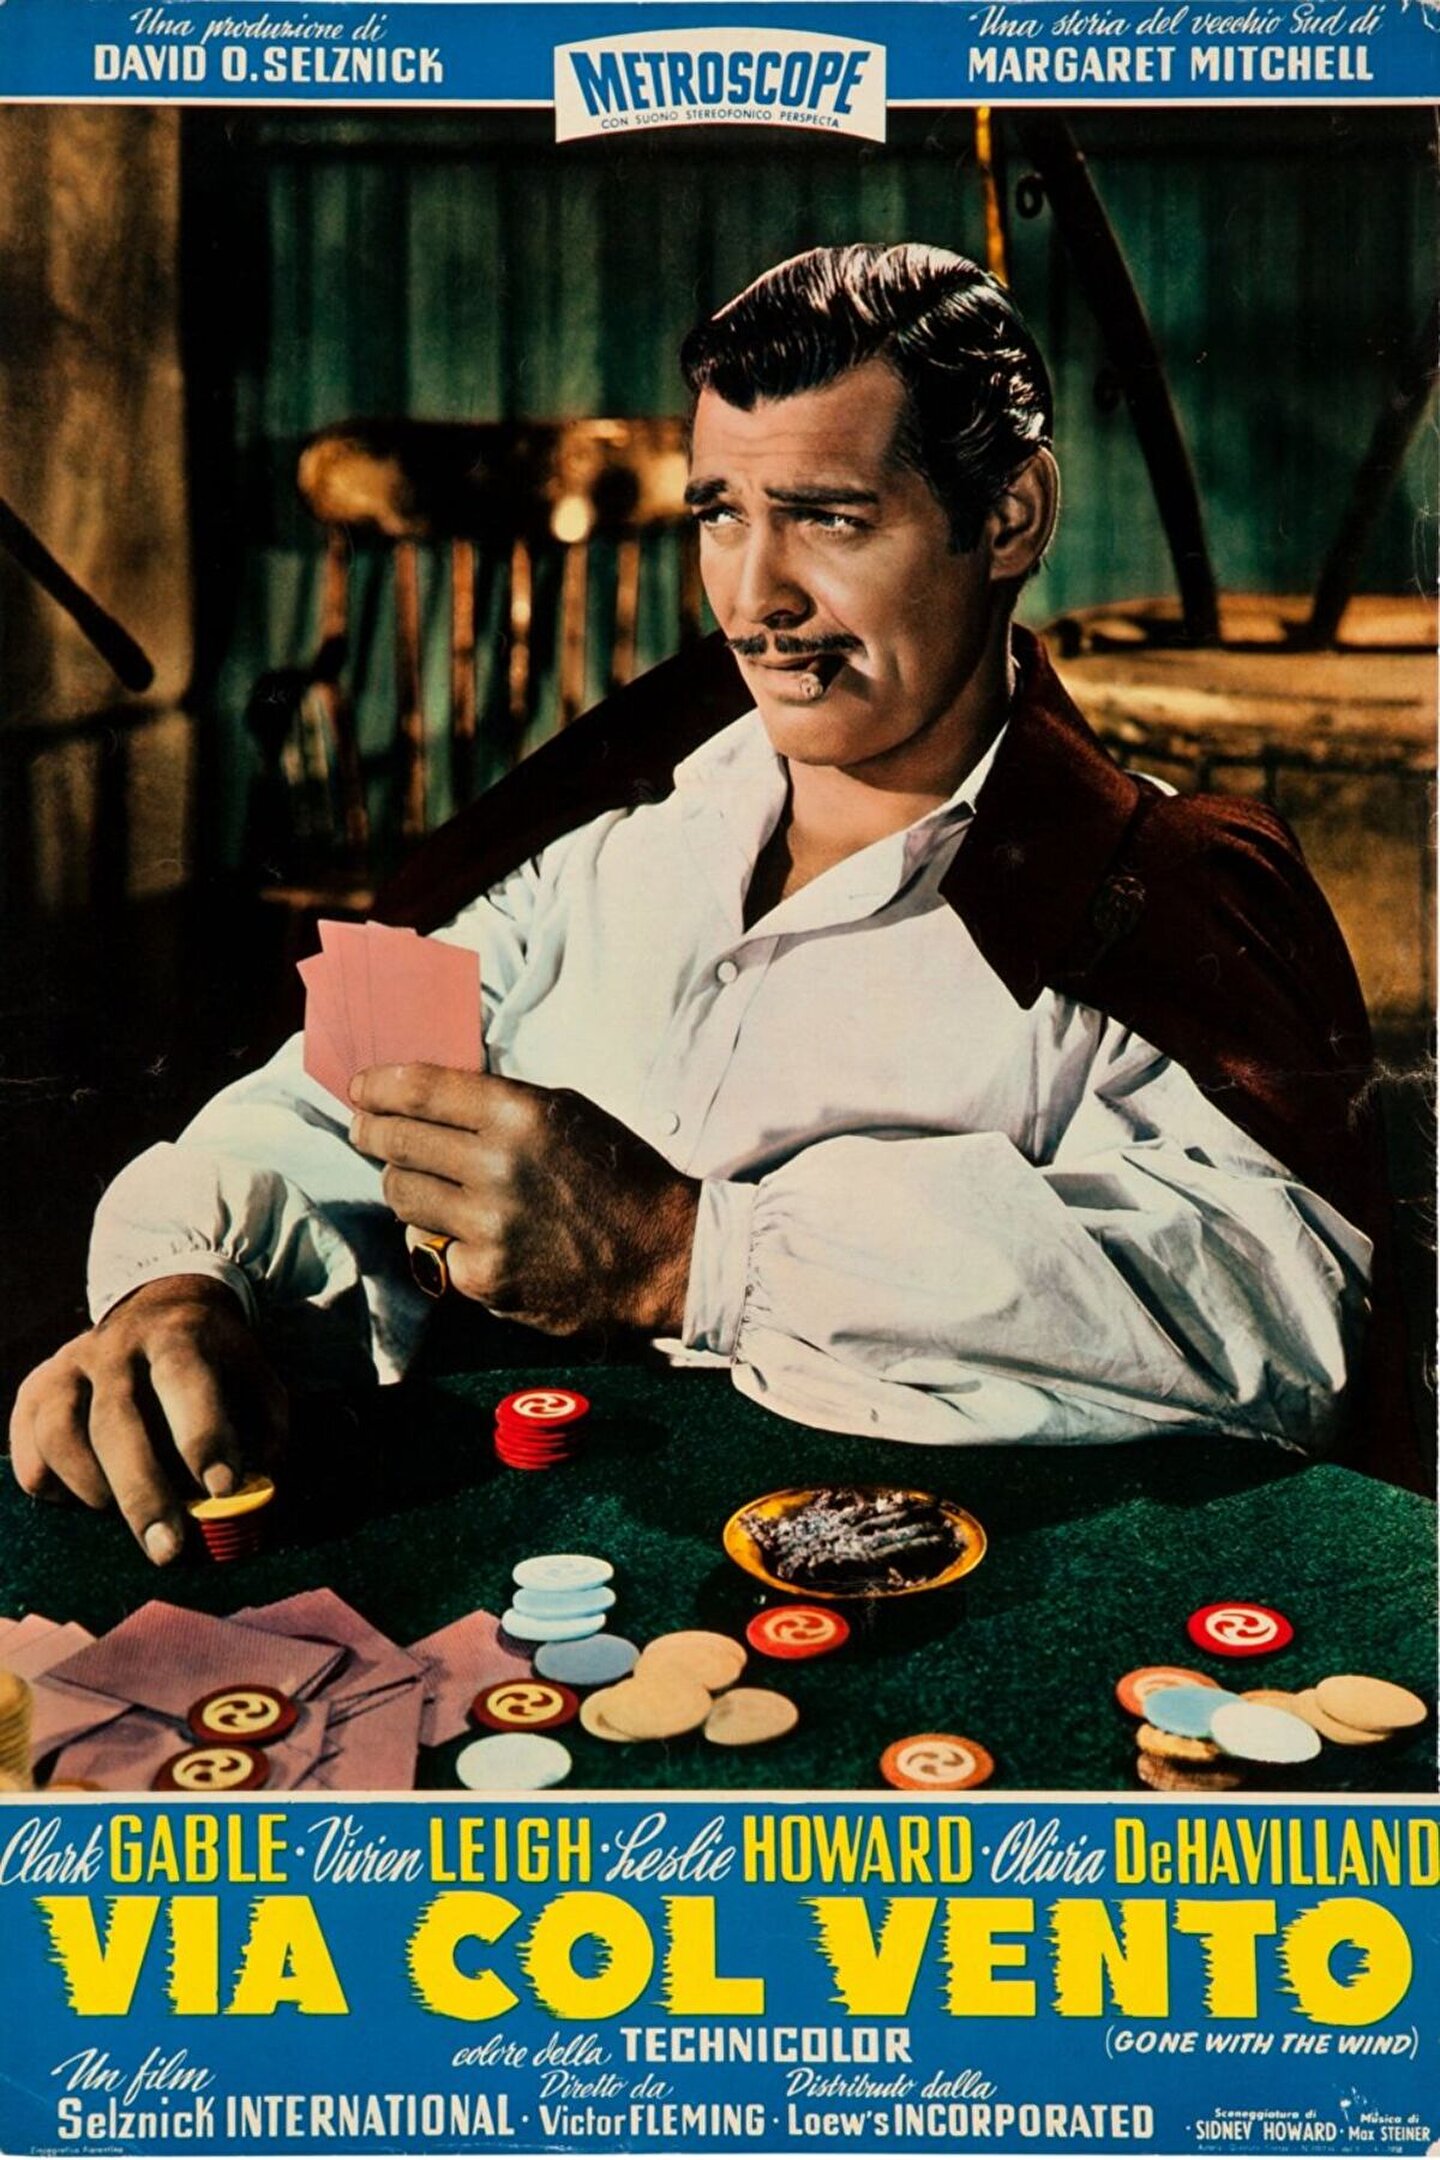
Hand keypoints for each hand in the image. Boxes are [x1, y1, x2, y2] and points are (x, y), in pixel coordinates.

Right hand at [8, 1276, 286, 1564]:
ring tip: (118, 1514)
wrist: (157, 1307)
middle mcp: (116, 1346)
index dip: (202, 1436)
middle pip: (116, 1421)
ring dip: (90, 1486)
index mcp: (177, 1336)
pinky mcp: (35, 1388)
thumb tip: (249, 1491)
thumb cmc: (214, 1364)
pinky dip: (52, 1485)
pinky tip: (82, 1498)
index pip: (184, 1381)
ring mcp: (69, 1365)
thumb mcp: (253, 1377)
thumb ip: (263, 1429)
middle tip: (167, 1549)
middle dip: (143, 1493)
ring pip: (61, 1432)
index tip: (222, 1489)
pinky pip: (29, 1447)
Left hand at [349, 1065, 699, 1336]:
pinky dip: (442, 1236)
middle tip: (366, 1130)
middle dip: (372, 1132)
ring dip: (402, 1184)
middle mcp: (496, 1166)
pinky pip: (431, 1245)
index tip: (360, 1088)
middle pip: (396, 1142)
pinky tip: (472, 1232)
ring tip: (419, 1181)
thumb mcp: (566, 1114)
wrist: (662, 1255)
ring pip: (400, 1196)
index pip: (418, 1090)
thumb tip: (431, 1097)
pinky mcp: (483, 1276)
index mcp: (518, 1114)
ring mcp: (486, 1225)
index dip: (377, 1086)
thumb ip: (499, 1105)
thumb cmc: (618, 1176)